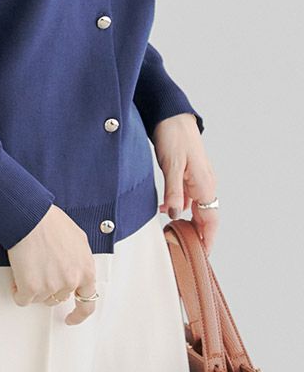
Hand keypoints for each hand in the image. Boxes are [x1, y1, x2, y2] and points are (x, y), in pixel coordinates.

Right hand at [7, 204, 97, 324]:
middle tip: (40, 269)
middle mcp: (71, 281)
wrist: (29, 216)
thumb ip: (80, 258)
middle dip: (48, 286)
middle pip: (58, 297)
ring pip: (40, 298)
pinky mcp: (31, 288)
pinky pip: (22, 299)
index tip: (71, 317)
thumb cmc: (48, 221)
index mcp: (85, 269)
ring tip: (30, 263)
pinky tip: (19, 273)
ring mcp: (52, 287)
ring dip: (33, 286)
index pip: (87, 303)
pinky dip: (18, 290)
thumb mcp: (77, 237)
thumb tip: (75, 267)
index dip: (78, 314)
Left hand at [152, 112, 218, 254]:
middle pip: (204, 216)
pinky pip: (186, 195)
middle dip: (196, 234)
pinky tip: (163, 208)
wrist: (171, 114)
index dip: (207, 240)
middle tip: (184, 251)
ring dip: (185, 219)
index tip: (202, 257)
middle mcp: (204, 183)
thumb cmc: (174, 136)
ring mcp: (197, 177)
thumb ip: (173, 192)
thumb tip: (173, 215)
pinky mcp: (187, 172)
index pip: (210, 220)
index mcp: (204, 185)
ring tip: (172, 233)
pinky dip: (177, 204)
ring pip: (194, 206)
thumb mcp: (171, 165)